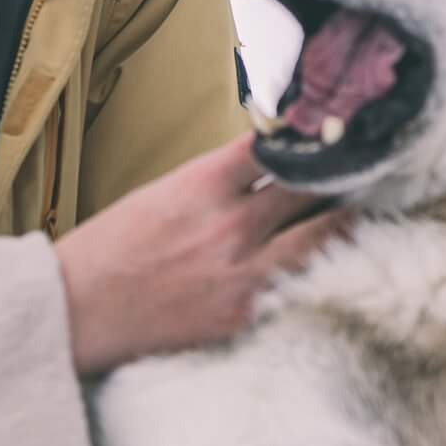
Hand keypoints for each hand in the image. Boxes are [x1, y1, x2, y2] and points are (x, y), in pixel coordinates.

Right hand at [52, 134, 352, 375]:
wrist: (79, 309)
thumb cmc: (112, 247)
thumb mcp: (162, 191)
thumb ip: (217, 180)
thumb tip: (266, 167)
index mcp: (205, 183)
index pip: (279, 146)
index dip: (311, 136)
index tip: (333, 132)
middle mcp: (231, 224)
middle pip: (311, 188)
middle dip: (340, 176)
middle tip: (366, 168)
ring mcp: (243, 272)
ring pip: (322, 236)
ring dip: (345, 221)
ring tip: (362, 210)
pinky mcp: (245, 313)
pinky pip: (299, 283)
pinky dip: (318, 267)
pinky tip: (338, 260)